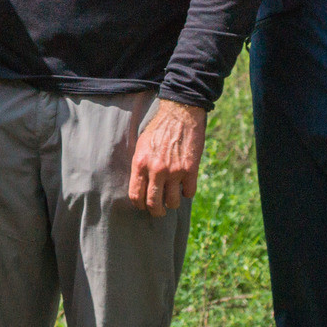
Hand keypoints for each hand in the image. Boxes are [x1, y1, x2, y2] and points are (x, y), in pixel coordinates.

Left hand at [128, 99, 206, 215]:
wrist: (180, 115)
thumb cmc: (158, 129)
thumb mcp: (141, 146)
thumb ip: (140, 166)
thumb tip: (140, 187)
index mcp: (140, 164)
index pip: (136, 195)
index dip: (140, 205)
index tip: (144, 206)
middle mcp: (156, 170)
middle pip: (154, 204)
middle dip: (156, 212)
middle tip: (159, 211)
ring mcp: (174, 171)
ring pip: (173, 202)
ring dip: (173, 203)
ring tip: (173, 199)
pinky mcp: (190, 169)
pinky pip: (189, 192)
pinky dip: (187, 192)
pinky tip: (185, 186)